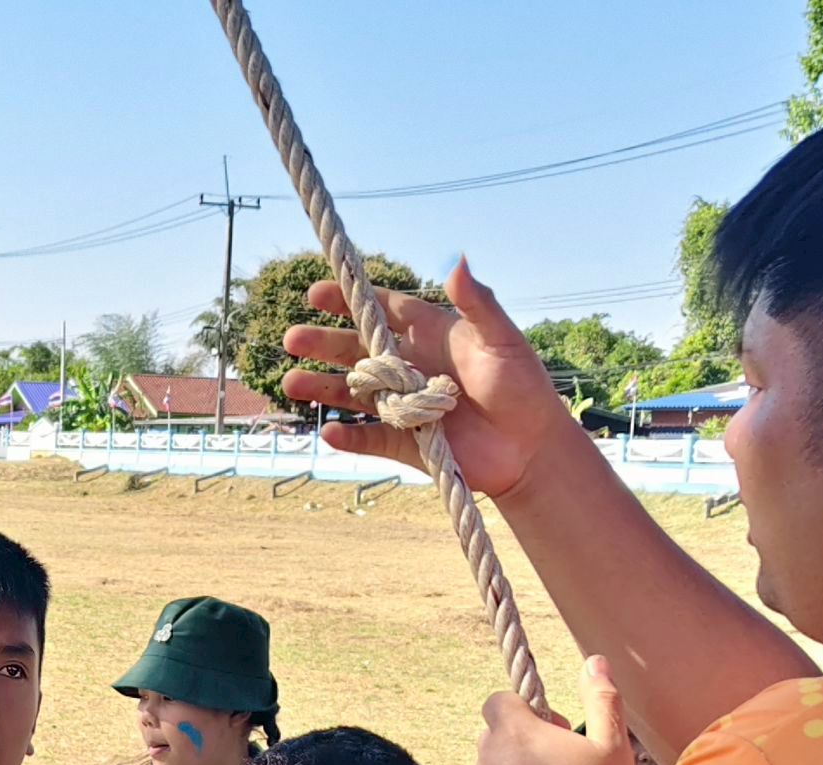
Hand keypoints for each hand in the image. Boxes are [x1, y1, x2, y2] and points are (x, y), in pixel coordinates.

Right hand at [280, 258, 582, 501]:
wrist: (530, 446)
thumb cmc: (522, 385)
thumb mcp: (501, 339)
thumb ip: (477, 303)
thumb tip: (456, 260)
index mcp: (430, 335)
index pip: (382, 311)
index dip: (350, 300)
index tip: (317, 293)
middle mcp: (411, 367)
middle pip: (357, 350)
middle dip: (323, 344)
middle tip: (292, 339)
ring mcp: (404, 406)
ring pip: (354, 395)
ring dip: (323, 388)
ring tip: (292, 383)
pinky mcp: (407, 443)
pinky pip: (369, 439)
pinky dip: (348, 438)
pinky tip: (328, 433)